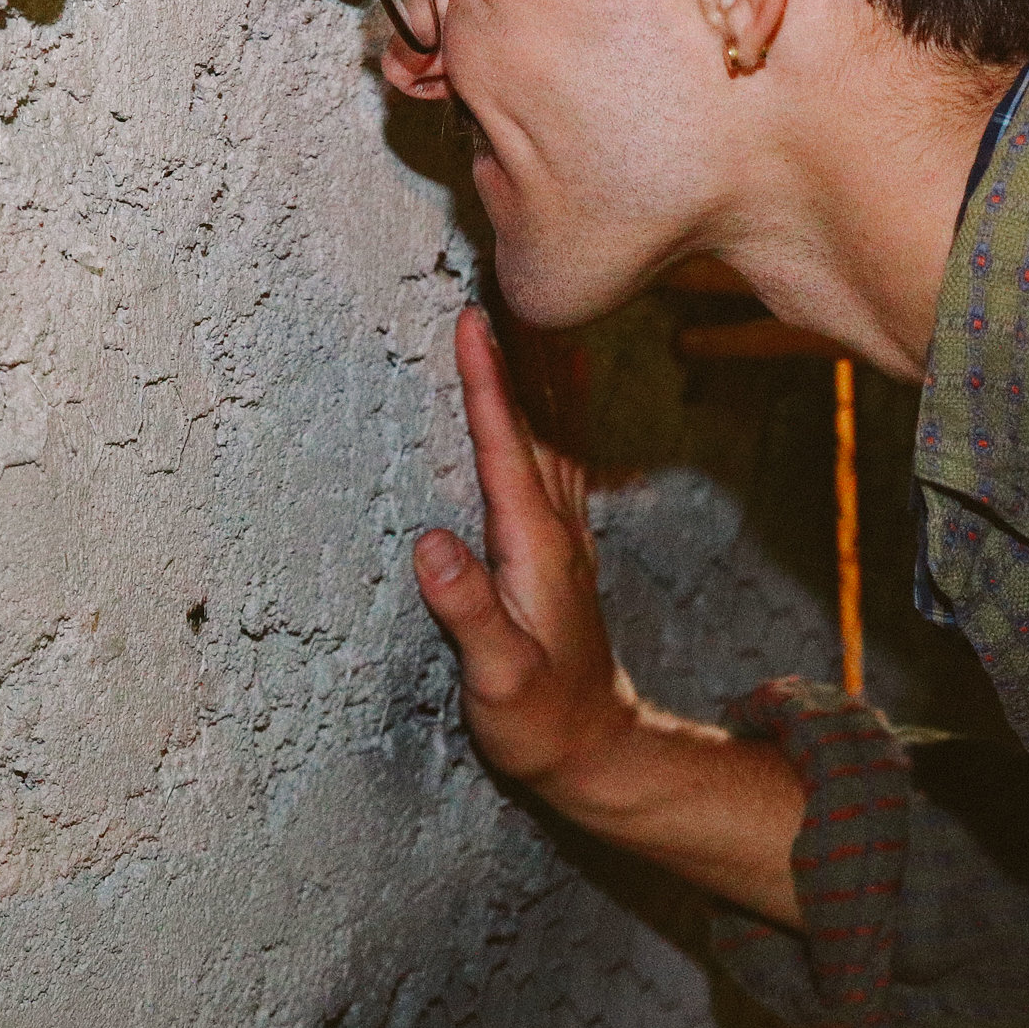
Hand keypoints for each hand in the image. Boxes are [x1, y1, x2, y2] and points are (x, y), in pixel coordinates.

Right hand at [412, 306, 638, 793]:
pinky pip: (559, 455)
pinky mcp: (560, 546)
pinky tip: (560, 389)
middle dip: (518, 348)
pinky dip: (554, 409)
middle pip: (536, 419)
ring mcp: (564, 534)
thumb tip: (432, 545)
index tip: (473, 320)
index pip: (505, 446)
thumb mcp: (498, 677)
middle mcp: (555, 528)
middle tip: (502, 277)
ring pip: (554, 430)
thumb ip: (468, 612)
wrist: (596, 750)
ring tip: (532, 310)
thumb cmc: (540, 720)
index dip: (487, 383)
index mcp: (533, 546)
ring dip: (541, 369)